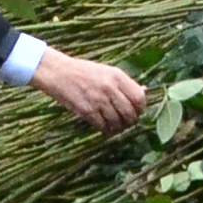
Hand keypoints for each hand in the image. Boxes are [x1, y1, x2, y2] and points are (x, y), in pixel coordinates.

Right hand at [30, 48, 147, 128]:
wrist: (59, 72)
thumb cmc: (84, 72)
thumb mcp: (107, 71)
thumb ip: (124, 83)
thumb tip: (143, 92)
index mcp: (117, 76)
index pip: (139, 98)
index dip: (140, 109)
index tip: (136, 112)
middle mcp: (110, 88)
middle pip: (130, 113)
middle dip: (130, 121)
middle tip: (126, 123)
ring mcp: (98, 100)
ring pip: (117, 122)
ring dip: (118, 128)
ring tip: (115, 127)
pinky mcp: (86, 110)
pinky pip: (103, 126)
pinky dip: (106, 130)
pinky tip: (104, 128)